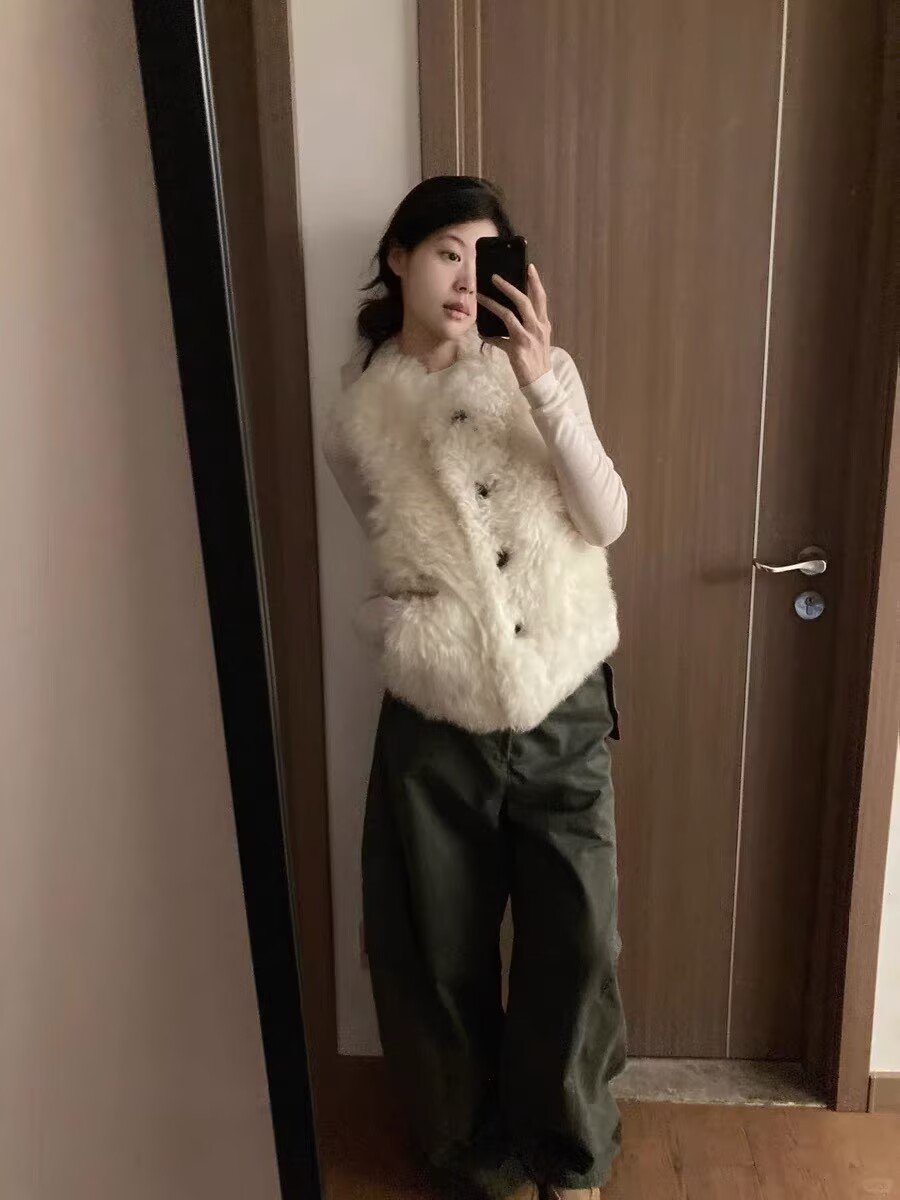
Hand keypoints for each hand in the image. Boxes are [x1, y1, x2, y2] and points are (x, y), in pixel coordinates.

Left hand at [476, 262, 551, 387]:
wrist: (541, 382)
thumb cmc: (537, 359)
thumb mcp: (538, 339)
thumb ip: (527, 325)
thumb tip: (509, 315)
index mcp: (543, 324)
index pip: (541, 298)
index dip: (535, 282)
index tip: (529, 267)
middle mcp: (537, 328)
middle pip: (524, 301)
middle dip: (509, 287)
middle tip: (495, 277)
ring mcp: (527, 339)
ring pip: (508, 315)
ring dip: (492, 304)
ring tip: (481, 296)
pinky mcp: (517, 350)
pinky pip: (499, 339)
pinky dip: (489, 336)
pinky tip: (480, 332)